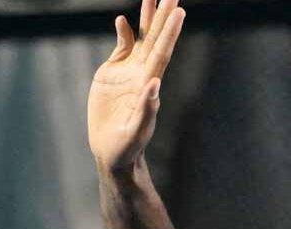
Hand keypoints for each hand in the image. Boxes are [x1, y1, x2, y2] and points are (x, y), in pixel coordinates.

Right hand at [87, 0, 185, 174]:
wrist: (112, 152)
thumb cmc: (127, 148)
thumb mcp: (136, 132)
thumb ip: (145, 109)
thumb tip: (154, 84)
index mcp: (149, 84)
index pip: (162, 52)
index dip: (170, 32)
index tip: (178, 11)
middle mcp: (142, 73)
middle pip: (155, 38)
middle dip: (162, 15)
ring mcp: (128, 71)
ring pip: (140, 38)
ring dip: (147, 18)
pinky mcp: (113, 73)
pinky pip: (121, 47)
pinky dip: (123, 32)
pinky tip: (123, 20)